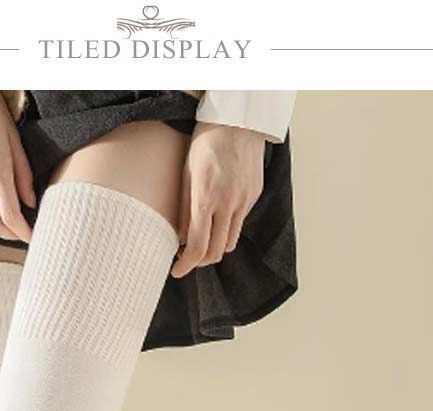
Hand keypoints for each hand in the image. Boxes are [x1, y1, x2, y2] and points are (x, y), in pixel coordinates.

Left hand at [171, 122, 265, 277]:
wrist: (238, 118)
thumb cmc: (206, 140)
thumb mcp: (186, 173)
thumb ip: (182, 209)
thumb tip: (179, 238)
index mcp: (206, 198)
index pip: (197, 247)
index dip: (186, 265)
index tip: (177, 270)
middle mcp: (228, 204)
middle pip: (216, 252)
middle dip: (200, 261)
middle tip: (188, 258)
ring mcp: (244, 201)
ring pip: (230, 242)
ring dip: (216, 248)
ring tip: (203, 240)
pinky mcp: (254, 195)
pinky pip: (240, 223)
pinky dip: (227, 228)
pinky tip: (217, 218)